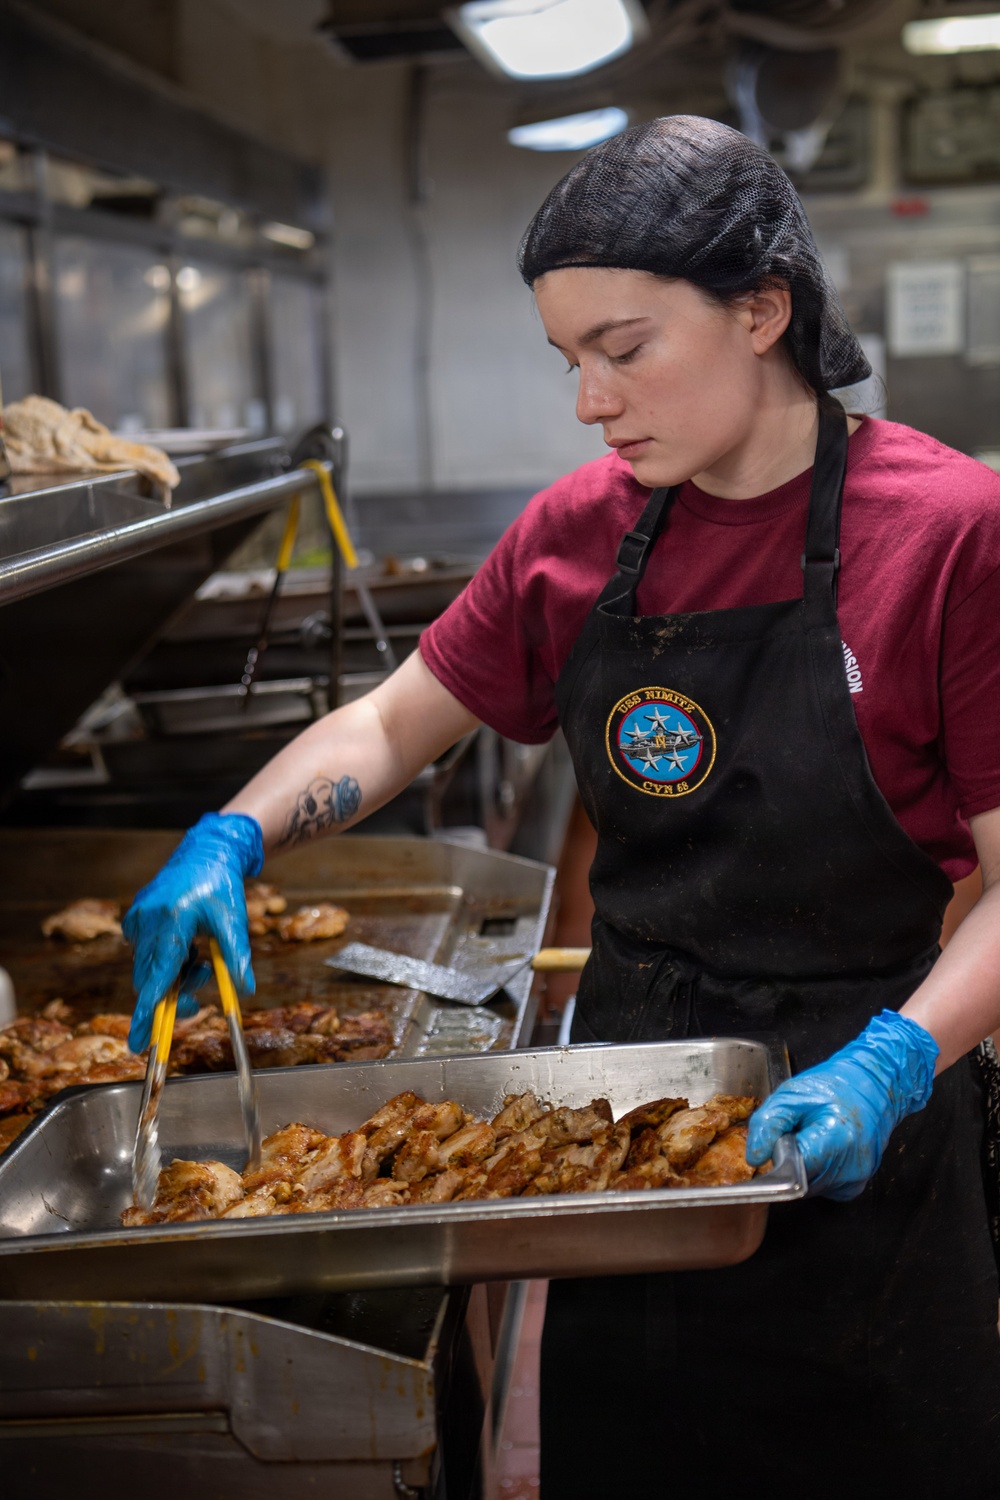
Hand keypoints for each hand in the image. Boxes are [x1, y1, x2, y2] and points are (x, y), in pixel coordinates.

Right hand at [122, 812, 263, 1052]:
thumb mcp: (235, 920)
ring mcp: (137, 919)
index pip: (158, 974)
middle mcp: (148, 920)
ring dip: (172, 976)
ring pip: (147, 969)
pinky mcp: (134, 919)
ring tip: (201, 958)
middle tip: (196, 1004)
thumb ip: (237, 956)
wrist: (205, 852)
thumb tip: (245, 991)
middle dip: (171, 998)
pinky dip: (165, 960)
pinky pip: (145, 954)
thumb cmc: (222, 885)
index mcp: (173, 920)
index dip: (149, 1010)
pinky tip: (186, 944)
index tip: (140, 1040)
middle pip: (150, 979)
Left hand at [746, 1009, 938, 1200]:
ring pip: (809, 1188)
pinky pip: (822, 1188)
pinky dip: (815, 1172)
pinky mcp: (855, 1187)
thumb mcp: (792, 1093)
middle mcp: (851, 1167)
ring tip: (812, 1138)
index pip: (793, 1171)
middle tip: (797, 1134)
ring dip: (801, 1167)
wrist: (874, 1087)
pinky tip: (822, 1149)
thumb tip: (755, 1158)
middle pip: (799, 1181)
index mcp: (837, 1140)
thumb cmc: (835, 1086)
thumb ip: (768, 1124)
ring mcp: (855, 1180)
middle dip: (789, 1161)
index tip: (776, 1145)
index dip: (777, 1159)